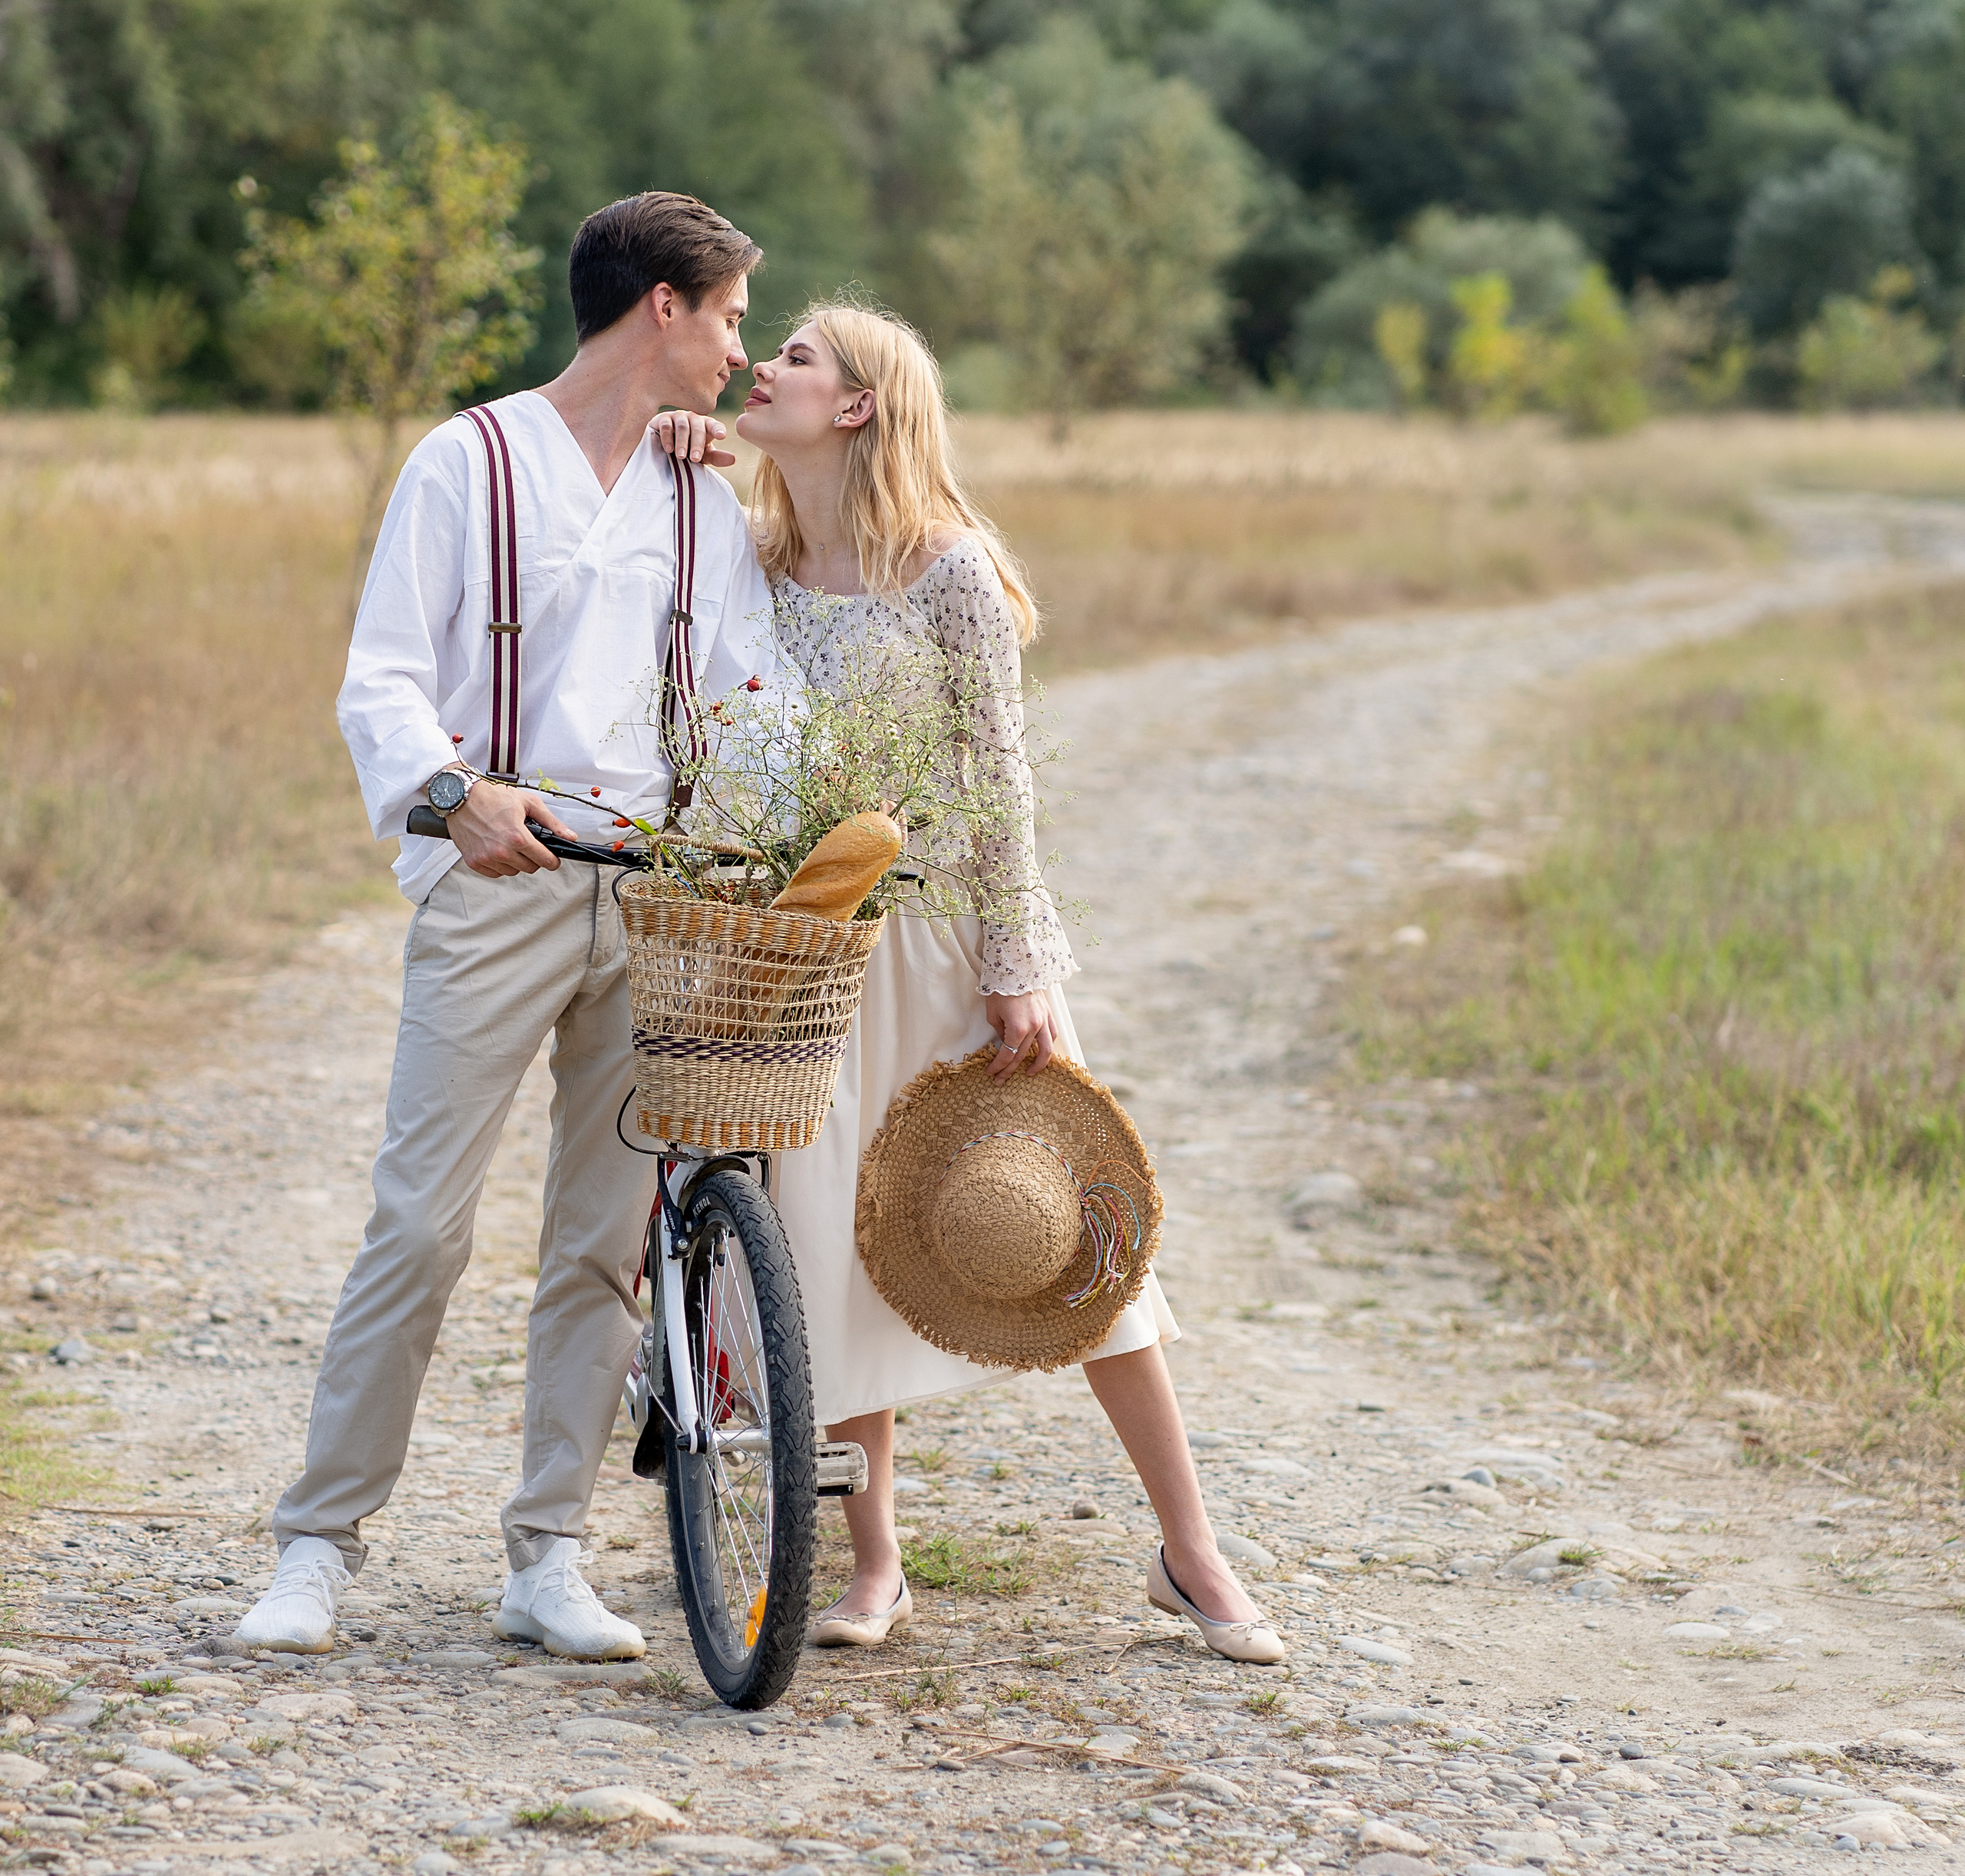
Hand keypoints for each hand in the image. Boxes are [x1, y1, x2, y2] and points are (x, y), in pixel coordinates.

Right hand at [446, 781, 574, 877]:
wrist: (461, 797)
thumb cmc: (492, 797)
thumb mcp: (528, 803)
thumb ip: (551, 822)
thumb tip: (569, 835)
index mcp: (517, 837)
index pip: (544, 860)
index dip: (552, 861)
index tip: (552, 860)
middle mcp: (501, 851)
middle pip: (529, 868)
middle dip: (533, 858)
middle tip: (528, 845)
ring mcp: (486, 858)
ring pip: (513, 872)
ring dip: (516, 861)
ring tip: (510, 844)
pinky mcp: (474, 862)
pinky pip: (495, 873)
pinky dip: (499, 865)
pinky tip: (498, 849)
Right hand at [650, 409, 734, 467]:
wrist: (664, 445)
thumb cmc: (688, 450)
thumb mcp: (703, 455)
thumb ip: (716, 457)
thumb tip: (733, 459)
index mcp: (706, 425)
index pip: (714, 425)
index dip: (718, 429)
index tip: (722, 436)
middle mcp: (693, 418)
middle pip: (698, 428)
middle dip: (697, 444)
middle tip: (695, 459)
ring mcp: (678, 416)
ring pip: (682, 427)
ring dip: (682, 442)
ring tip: (681, 456)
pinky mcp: (663, 418)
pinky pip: (666, 426)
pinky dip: (667, 437)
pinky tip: (668, 449)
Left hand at [984, 991, 1058, 1079]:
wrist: (1016, 969)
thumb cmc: (1000, 990)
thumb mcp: (993, 1014)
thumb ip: (1000, 1032)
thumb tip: (1004, 1043)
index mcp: (1017, 1028)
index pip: (1008, 1054)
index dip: (999, 1066)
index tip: (991, 1072)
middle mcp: (1034, 1027)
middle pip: (1022, 1056)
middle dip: (1009, 1069)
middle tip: (1000, 1079)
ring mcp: (1043, 1021)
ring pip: (1046, 1050)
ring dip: (1037, 1065)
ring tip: (1029, 1073)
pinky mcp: (1048, 1014)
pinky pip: (1052, 1035)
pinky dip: (1048, 1046)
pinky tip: (1041, 1053)